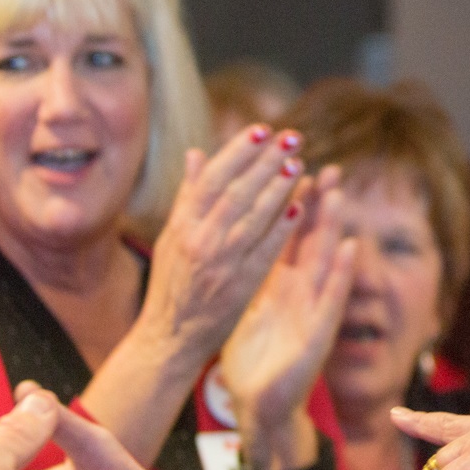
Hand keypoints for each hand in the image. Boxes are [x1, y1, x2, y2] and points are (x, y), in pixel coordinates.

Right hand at [136, 124, 311, 367]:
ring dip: (277, 188)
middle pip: (236, 192)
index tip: (262, 130)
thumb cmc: (171, 284)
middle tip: (291, 137)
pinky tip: (299, 207)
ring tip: (298, 163)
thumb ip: (187, 195)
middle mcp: (200, 240)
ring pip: (252, 217)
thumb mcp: (171, 237)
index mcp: (182, 224)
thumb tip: (196, 153)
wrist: (169, 338)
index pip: (213, 178)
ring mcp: (221, 263)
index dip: (238, 152)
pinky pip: (265, 251)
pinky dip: (280, 228)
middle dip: (265, 162)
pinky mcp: (240, 285)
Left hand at [221, 166, 355, 450]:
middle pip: (310, 239)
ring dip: (332, 226)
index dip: (289, 201)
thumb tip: (228, 239)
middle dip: (319, 204)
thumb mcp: (241, 305)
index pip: (284, 234)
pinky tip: (350, 247)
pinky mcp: (319, 331)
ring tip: (338, 192)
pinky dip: (342, 271)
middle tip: (329, 167)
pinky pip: (332, 297)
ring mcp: (311, 308)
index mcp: (277, 283)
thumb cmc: (250, 359)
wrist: (260, 405)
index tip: (291, 165)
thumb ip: (239, 269)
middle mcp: (299, 290)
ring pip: (325, 259)